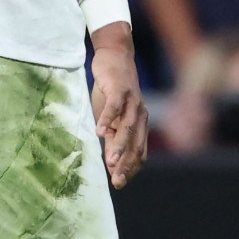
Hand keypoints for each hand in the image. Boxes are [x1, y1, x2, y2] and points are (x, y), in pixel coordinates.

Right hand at [89, 31, 147, 189]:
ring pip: (127, 128)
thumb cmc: (111, 88)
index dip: (130, 168)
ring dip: (119, 146)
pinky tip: (99, 132)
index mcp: (140, 123)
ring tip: (110, 162)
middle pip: (135, 144)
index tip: (118, 183)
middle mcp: (140, 115)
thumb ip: (113, 134)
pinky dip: (107, 120)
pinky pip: (114, 107)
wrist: (115, 55)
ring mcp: (131, 102)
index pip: (138, 152)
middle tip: (116, 181)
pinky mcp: (119, 89)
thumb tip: (109, 158)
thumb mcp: (111, 114)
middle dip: (125, 164)